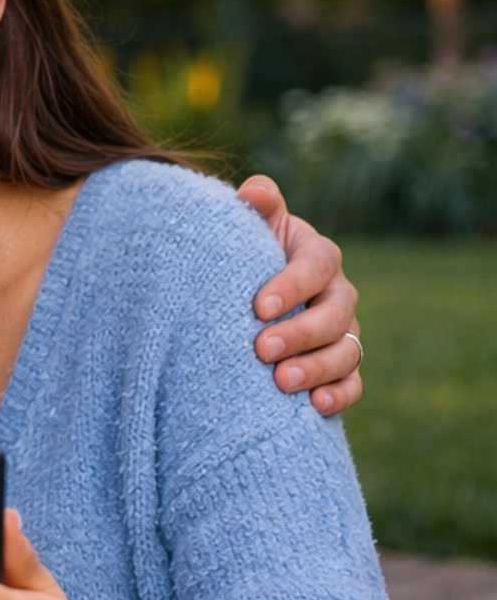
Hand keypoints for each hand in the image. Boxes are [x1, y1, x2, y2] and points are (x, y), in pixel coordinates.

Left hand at [237, 176, 362, 415]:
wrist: (246, 295)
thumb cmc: (247, 256)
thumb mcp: (250, 227)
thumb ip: (256, 205)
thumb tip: (254, 193)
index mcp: (318, 256)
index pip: (316, 266)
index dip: (292, 286)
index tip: (258, 307)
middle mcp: (338, 294)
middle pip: (335, 314)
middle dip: (300, 333)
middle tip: (260, 349)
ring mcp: (344, 332)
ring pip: (347, 351)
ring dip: (317, 368)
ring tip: (280, 382)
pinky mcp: (342, 368)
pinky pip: (353, 384)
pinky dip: (338, 396)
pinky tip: (314, 406)